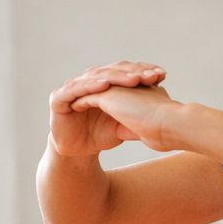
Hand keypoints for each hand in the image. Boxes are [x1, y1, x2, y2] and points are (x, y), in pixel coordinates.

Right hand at [48, 61, 166, 157]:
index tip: (161, 75)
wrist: (77, 152)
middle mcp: (89, 81)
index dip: (142, 72)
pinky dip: (89, 86)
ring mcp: (73, 87)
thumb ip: (137, 116)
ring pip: (96, 77)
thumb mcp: (123, 125)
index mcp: (104, 83)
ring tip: (131, 79)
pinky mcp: (59, 98)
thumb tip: (164, 112)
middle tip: (148, 76)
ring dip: (114, 77)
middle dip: (131, 73)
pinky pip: (76, 89)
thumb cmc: (99, 136)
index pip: (125, 72)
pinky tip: (104, 86)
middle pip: (112, 71)